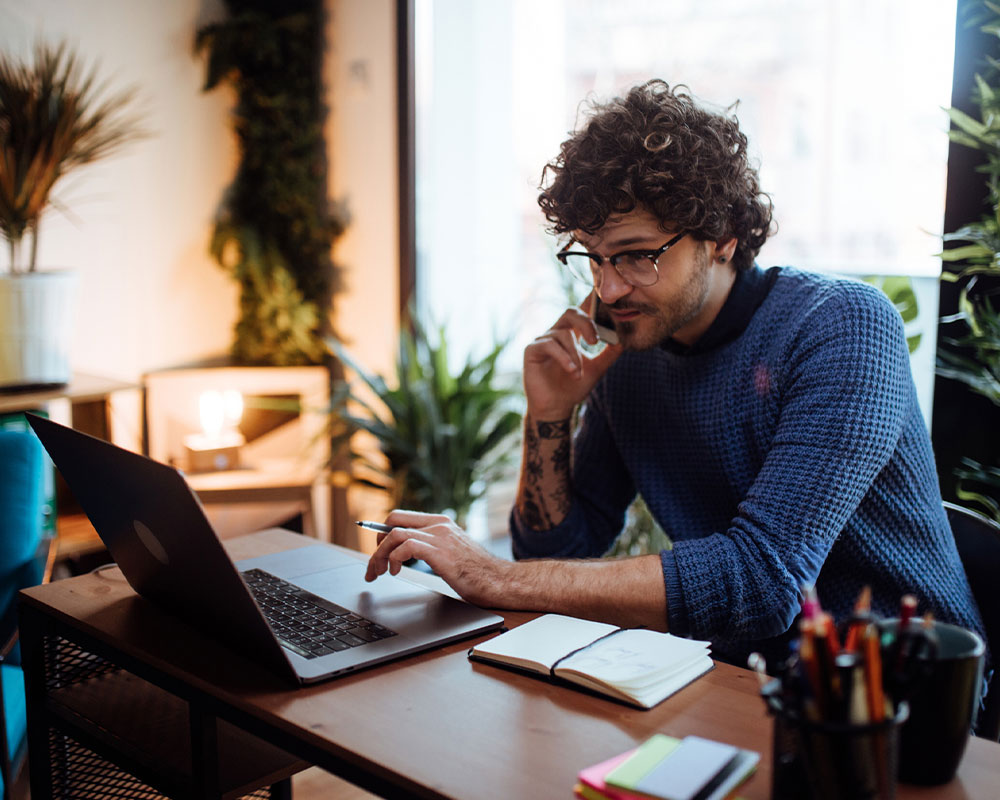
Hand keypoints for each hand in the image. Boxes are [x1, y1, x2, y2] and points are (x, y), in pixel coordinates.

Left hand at [364, 509, 510, 606]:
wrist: (501, 581)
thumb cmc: (479, 573)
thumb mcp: (452, 553)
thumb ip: (433, 547)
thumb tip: (407, 555)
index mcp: (442, 523)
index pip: (402, 516)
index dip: (383, 532)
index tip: (376, 550)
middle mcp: (439, 525)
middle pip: (393, 520)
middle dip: (377, 543)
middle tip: (374, 564)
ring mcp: (440, 536)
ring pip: (394, 534)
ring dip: (380, 554)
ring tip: (379, 572)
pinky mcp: (440, 551)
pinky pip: (405, 546)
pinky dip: (393, 559)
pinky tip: (395, 571)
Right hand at [523, 297, 621, 420]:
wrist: (556, 408)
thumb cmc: (574, 388)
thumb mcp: (597, 369)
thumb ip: (609, 354)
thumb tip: (624, 339)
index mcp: (571, 334)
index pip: (581, 312)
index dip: (591, 303)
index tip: (604, 301)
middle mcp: (556, 333)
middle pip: (570, 312)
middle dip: (585, 323)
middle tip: (596, 341)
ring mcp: (543, 340)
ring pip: (563, 334)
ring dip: (574, 354)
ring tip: (579, 373)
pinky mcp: (532, 350)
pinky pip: (549, 345)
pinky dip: (564, 357)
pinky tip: (572, 371)